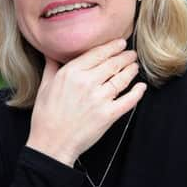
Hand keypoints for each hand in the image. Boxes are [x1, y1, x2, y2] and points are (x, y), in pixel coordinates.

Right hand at [26, 38, 146, 166]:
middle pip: (112, 64)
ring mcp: (99, 99)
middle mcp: (87, 83)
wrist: (51, 144)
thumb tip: (51, 52)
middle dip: (125, 57)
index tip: (120, 43)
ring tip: (135, 66)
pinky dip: (137, 93)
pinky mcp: (108, 115)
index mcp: (71, 73)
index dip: (112, 47)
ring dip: (131, 71)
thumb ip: (51, 67)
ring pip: (121, 79)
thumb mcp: (44, 86)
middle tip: (131, 54)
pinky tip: (141, 87)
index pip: (97, 53)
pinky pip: (128, 100)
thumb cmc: (46, 117)